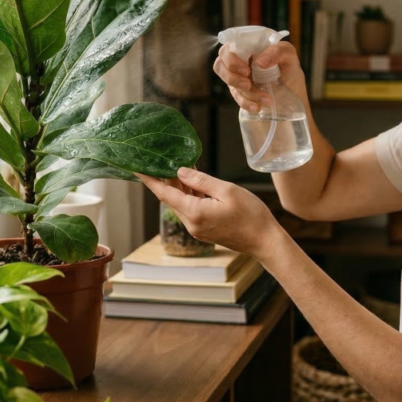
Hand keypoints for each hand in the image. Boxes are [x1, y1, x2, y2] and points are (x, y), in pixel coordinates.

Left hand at [135, 167, 284, 260]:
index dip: (149, 180)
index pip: (164, 194)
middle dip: (167, 179)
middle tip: (163, 160)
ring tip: (183, 168)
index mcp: (194, 213)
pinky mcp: (204, 230)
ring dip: (180, 187)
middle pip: (171, 198)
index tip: (136, 169)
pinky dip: (190, 196)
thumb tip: (180, 172)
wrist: (265, 241)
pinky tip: (196, 184)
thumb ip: (201, 180)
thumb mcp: (226, 190)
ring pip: (181, 204)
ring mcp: (197, 229)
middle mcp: (191, 223)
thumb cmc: (251, 215)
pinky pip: (191, 210)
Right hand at [213, 41, 307, 111]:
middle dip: (232, 77)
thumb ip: (278, 51)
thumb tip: (260, 62)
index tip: (246, 69)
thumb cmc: (290, 70)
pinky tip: (258, 107)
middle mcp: (239, 60)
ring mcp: (238, 77)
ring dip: (244, 92)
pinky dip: (246, 103)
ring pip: (228, 83)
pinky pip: (236, 98)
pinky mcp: (240, 92)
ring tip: (266, 99)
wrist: (294, 96)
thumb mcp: (289, 56)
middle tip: (248, 84)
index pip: (229, 46)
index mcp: (248, 46)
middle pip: (220, 64)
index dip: (231, 58)